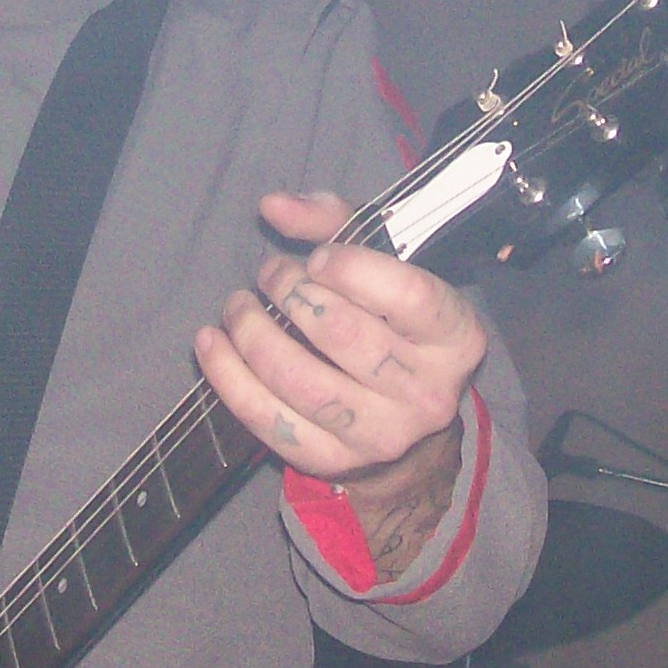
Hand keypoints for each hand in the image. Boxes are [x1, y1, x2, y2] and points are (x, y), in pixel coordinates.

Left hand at [195, 190, 486, 485]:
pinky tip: (211, 345)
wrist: (406, 418)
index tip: (315, 258)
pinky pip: (270, 422)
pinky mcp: (335, 462)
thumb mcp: (382, 261)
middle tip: (269, 273)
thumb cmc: (392, 319)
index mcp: (456, 337)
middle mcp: (428, 393)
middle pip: (343, 334)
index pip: (408, 295)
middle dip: (290, 293)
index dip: (351, 268)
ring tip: (237, 307)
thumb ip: (333, 223)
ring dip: (253, 334)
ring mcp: (382, 435)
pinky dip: (230, 379)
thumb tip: (273, 205)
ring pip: (300, 381)